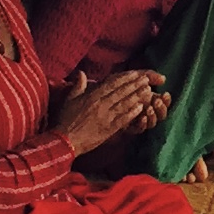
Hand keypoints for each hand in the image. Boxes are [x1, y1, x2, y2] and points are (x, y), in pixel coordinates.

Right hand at [53, 70, 167, 153]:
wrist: (65, 140)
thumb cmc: (66, 120)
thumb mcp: (69, 99)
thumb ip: (78, 85)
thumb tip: (81, 72)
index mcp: (92, 96)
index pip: (112, 84)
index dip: (126, 78)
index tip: (136, 73)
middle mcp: (101, 104)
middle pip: (122, 92)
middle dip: (135, 85)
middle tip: (146, 80)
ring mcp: (106, 117)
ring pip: (125, 104)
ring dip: (137, 96)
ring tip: (148, 91)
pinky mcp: (109, 129)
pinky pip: (123, 119)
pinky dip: (132, 113)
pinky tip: (141, 108)